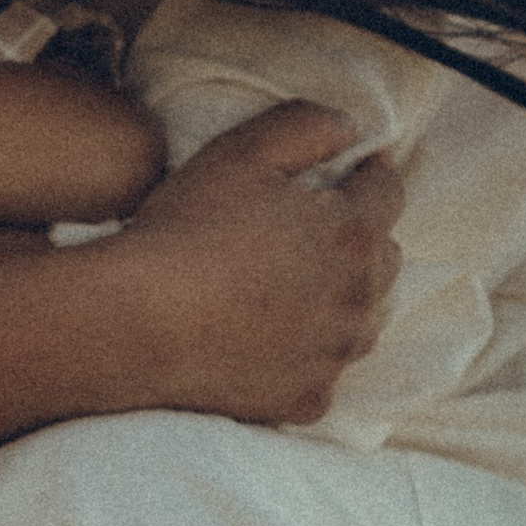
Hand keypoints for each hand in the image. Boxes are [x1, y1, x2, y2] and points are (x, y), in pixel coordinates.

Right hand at [107, 102, 400, 423]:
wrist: (137, 325)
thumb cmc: (186, 232)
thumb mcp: (240, 153)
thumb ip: (305, 127)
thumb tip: (348, 128)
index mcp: (352, 233)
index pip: (387, 192)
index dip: (369, 173)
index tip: (351, 170)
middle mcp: (358, 299)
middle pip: (384, 259)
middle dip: (360, 238)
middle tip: (311, 230)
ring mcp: (334, 355)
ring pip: (362, 321)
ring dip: (342, 301)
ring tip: (293, 288)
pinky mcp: (305, 399)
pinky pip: (323, 373)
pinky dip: (307, 356)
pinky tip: (269, 342)